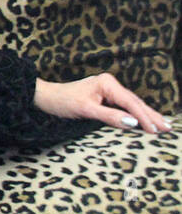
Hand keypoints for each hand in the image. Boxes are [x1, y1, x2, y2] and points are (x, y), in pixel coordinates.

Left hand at [34, 74, 172, 133]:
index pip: (130, 103)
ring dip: (147, 116)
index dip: (144, 117)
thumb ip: (109, 116)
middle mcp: (110, 84)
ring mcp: (109, 89)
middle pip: (135, 102)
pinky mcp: (106, 96)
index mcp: (107, 83)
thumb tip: (133, 124)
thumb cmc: (62, 101)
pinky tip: (147, 121)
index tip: (155, 130)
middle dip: (152, 116)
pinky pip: (125, 107)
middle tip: (168, 129)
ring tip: (164, 126)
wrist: (45, 96)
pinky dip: (137, 115)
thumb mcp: (85, 110)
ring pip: (132, 105)